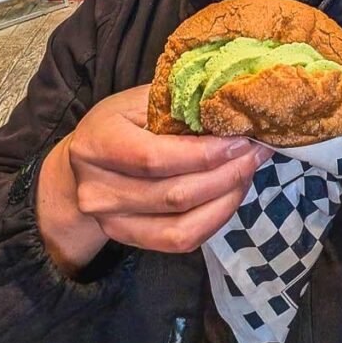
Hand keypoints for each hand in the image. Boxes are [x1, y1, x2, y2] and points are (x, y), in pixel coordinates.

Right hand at [37, 84, 270, 274]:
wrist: (84, 164)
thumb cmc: (119, 122)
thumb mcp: (140, 101)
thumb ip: (178, 104)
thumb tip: (231, 108)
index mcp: (97, 144)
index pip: (156, 159)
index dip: (204, 154)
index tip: (242, 140)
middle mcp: (98, 191)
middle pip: (174, 195)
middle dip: (226, 175)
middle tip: (257, 153)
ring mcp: (111, 223)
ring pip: (180, 226)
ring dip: (225, 200)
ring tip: (249, 173)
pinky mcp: (129, 240)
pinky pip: (179, 242)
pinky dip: (213, 220)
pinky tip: (231, 195)